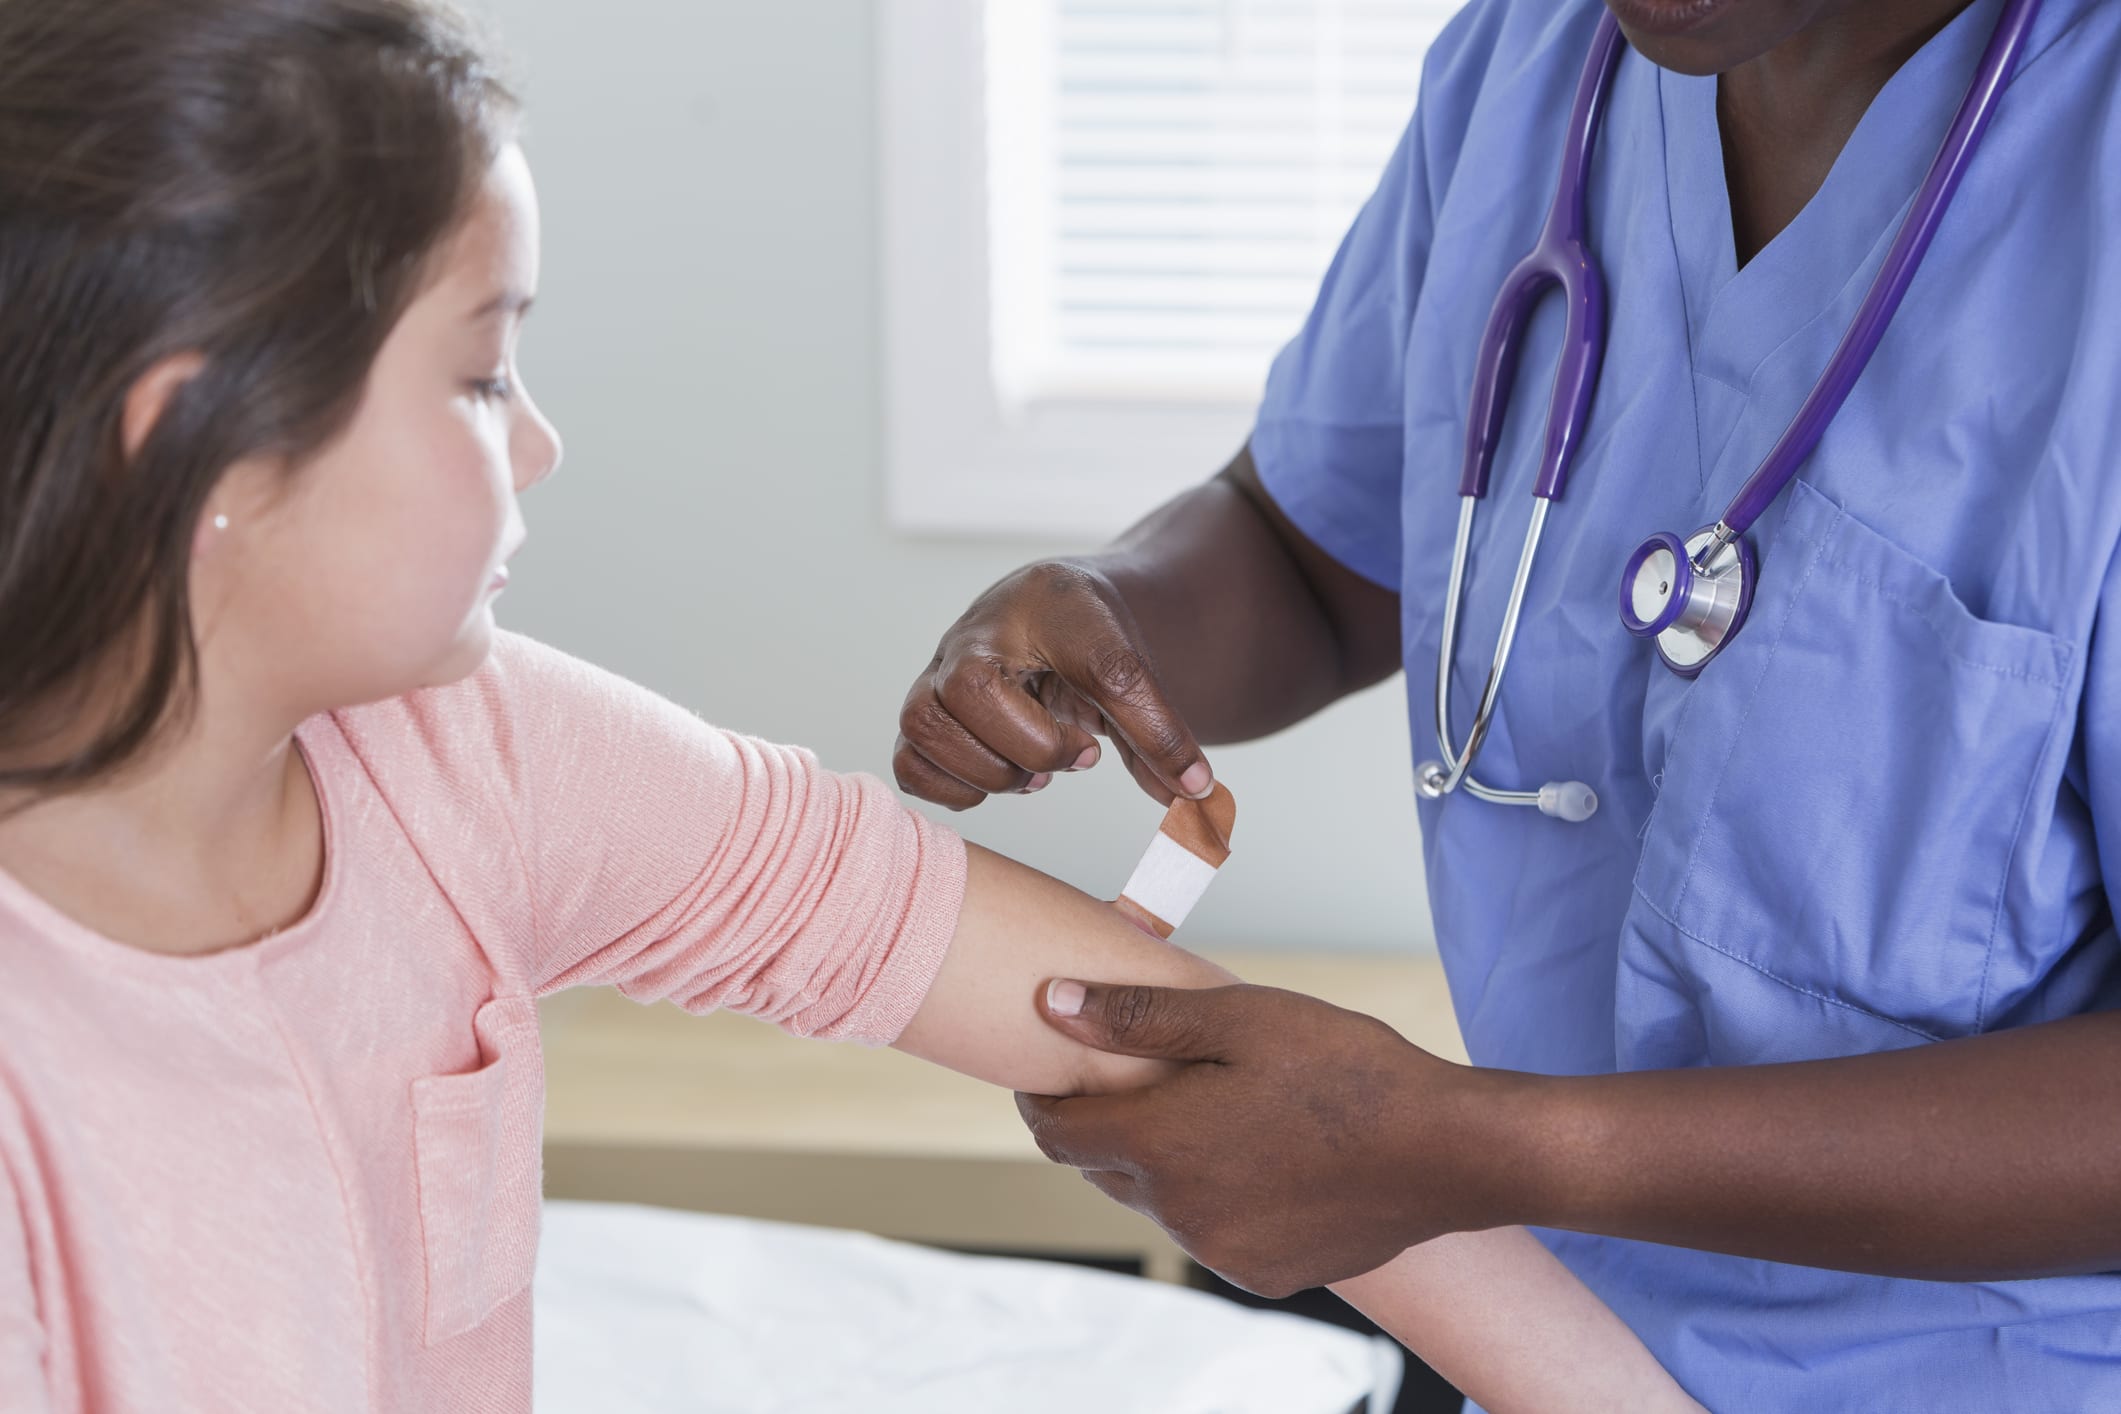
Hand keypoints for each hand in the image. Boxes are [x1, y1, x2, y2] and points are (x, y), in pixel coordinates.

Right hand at [893, 561, 1213, 809]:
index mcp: (1048, 605)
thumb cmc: (1089, 638)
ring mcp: (937, 671)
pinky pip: (907, 760)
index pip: (1095, 661)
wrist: (1051, 610)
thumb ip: (1160, 730)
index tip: (1150, 760)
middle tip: (1079, 756)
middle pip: (972, 690)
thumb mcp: (1136, 670)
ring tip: (1033, 775)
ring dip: (988, 770)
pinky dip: (949, 788)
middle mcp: (977, 632)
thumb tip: (1194, 793)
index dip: (1136, 720)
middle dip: (1033, 747)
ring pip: (925, 724)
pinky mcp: (922, 712)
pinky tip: (993, 781)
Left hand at [1015, 979, 1517, 1297]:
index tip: (1047, 1071)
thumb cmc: (1346, 1070)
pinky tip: (1256, 1157)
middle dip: (1104, 1125)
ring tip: (1207, 1113)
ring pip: (1158, 1201)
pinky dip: (1213, 1198)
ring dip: (1162, 1163)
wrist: (1447, 1152)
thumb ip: (1139, 1017)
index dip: (1043, 1098)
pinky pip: (1210, 1232)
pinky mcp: (1263, 1274)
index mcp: (1161, 1145)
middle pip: (1103, 1167)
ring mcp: (1221, 1250)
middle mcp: (1179, 1211)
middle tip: (1132, 1078)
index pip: (1058, 1131)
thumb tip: (1053, 1006)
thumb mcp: (1240, 1018)